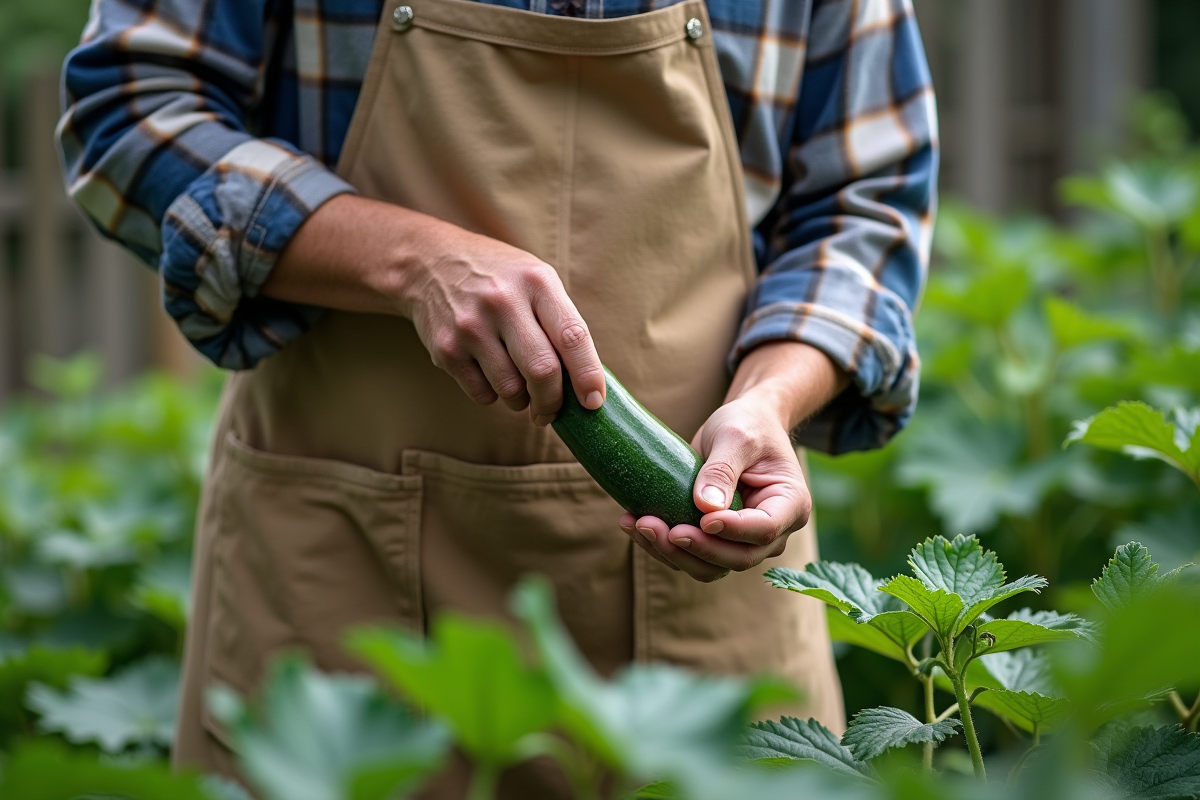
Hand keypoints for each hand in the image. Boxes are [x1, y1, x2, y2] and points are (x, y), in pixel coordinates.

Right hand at [265, 194, 605, 422]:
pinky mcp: (442, 349)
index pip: (573, 338)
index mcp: (535, 281)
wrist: (421, 256)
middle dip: (553, 405)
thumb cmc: (492, 271)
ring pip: (510, 390)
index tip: (595, 406)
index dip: (588, 379)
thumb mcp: (532, 278)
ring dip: (521, 402)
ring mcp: (469, 327)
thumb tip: (590, 384)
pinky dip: (491, 396)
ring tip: (522, 390)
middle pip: (541, 374)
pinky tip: (488, 376)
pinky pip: (480, 392)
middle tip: (556, 413)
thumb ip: (560, 322)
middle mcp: (503, 302)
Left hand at [619, 342, 847, 581]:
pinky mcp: (715, 540)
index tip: (701, 521)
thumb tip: (705, 508)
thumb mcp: (736, 436)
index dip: (732, 531)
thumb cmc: (748, 424)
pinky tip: (632, 522)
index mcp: (790, 506)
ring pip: (709, 567)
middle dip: (694, 548)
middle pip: (735, 558)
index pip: (762, 529)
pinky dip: (661, 546)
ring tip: (637, 524)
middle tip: (654, 525)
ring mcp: (741, 541)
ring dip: (671, 553)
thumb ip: (722, 469)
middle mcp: (770, 533)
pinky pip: (690, 556)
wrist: (743, 425)